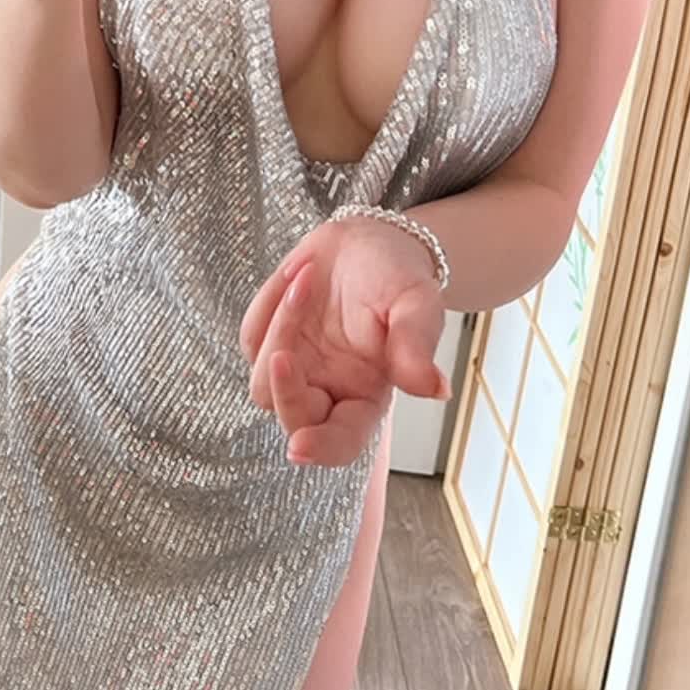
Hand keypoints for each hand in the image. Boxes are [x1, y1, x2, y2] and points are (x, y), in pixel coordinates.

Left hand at [238, 216, 452, 467]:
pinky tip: (298, 275)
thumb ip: (416, 346)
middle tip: (286, 354)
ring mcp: (296, 366)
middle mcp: (327, 389)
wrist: (368, 240)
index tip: (299, 446)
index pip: (342, 440)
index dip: (321, 449)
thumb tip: (437, 388)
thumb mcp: (416, 304)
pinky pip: (252, 337)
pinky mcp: (269, 339)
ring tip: (309, 277)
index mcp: (366, 395)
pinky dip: (268, 304)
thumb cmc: (398, 277)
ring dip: (279, 329)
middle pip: (291, 419)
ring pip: (262, 382)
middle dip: (284, 391)